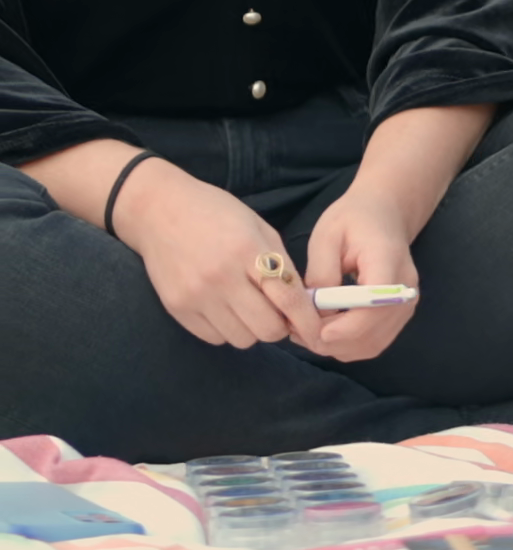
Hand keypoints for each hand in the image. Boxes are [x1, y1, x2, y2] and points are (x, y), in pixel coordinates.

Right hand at [114, 159, 325, 352]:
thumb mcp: (257, 226)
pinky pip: (215, 338)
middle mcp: (221, 277)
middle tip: (278, 313)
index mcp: (247, 250)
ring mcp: (196, 296)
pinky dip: (227, 329)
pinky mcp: (177, 309)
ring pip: (242, 339)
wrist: (159, 210)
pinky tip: (224, 307)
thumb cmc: (215, 213)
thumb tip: (302, 303)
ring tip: (247, 305)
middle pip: (267, 328)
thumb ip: (280, 263)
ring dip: (253, 328)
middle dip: (280, 326)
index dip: (307, 320)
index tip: (317, 331)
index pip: (287, 298)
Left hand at [304, 187, 418, 361]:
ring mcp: (405, 304)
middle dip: (334, 341)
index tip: (315, 333)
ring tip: (306, 333)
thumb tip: (315, 312)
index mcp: (388, 261)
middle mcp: (404, 288)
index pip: (373, 306)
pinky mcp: (399, 314)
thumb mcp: (327, 235)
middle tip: (298, 334)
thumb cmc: (353, 218)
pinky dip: (348, 345)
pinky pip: (374, 342)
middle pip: (373, 332)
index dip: (345, 328)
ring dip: (338, 347)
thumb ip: (321, 272)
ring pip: (373, 344)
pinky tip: (325, 332)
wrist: (384, 213)